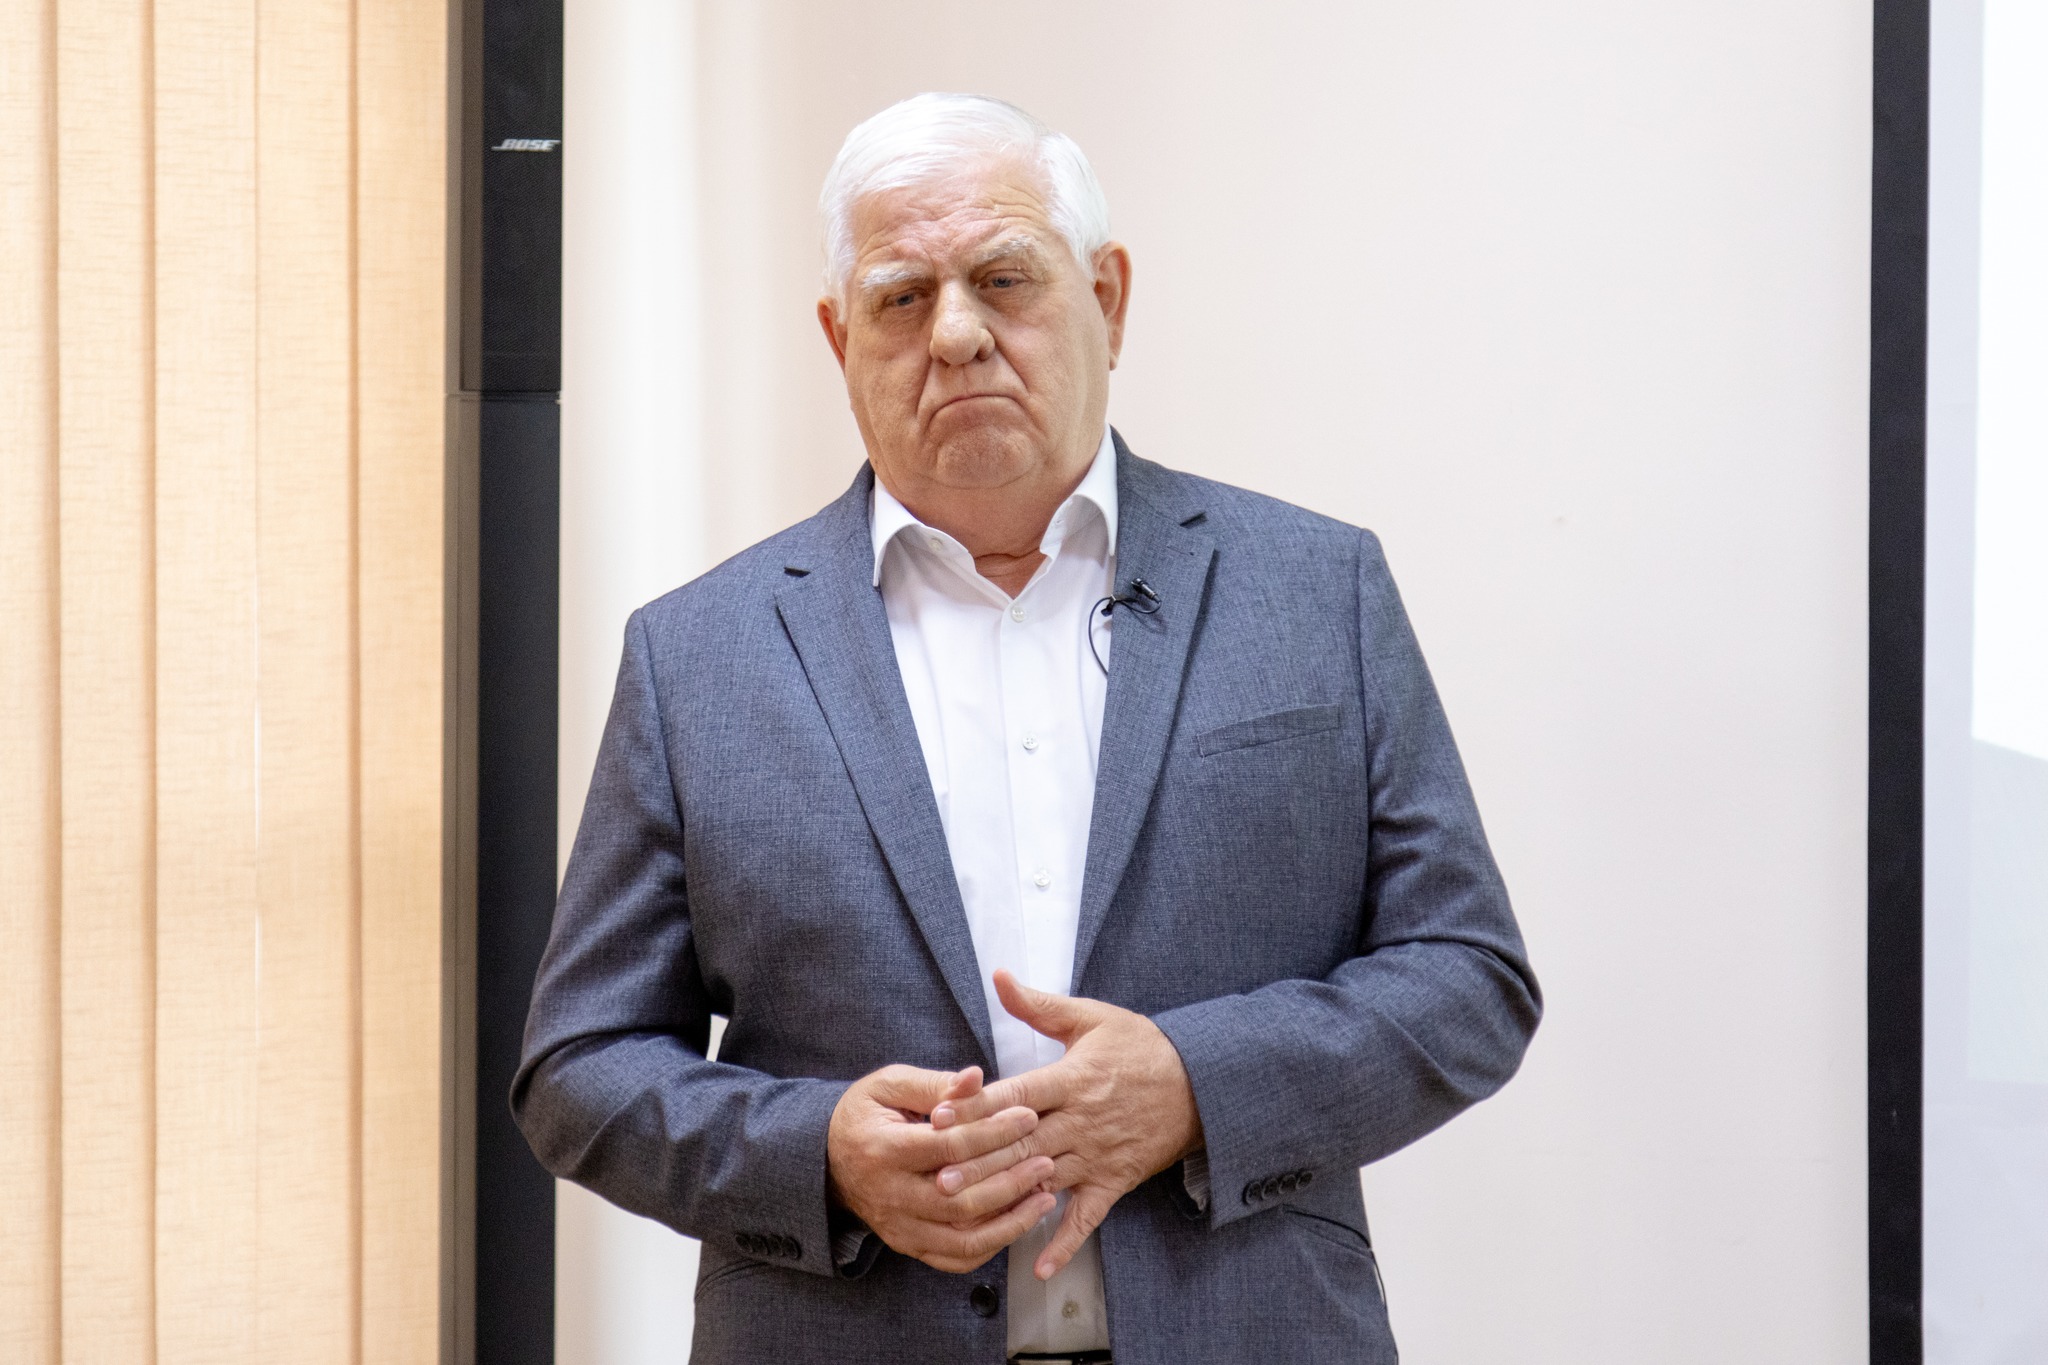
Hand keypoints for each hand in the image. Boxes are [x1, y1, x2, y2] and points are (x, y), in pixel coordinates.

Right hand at [826, 1063, 1058, 1273]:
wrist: (828, 1161)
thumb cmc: (865, 1116)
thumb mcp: (888, 1086)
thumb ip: (934, 1084)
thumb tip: (975, 1077)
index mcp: (884, 1149)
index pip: (949, 1146)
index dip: (993, 1132)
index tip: (1027, 1117)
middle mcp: (891, 1196)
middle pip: (960, 1199)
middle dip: (1010, 1180)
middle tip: (1046, 1159)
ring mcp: (899, 1228)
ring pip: (963, 1238)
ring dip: (1011, 1221)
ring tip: (1045, 1197)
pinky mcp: (909, 1246)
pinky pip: (956, 1258)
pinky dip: (992, 1245)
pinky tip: (1018, 1222)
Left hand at [931, 971, 1202, 1280]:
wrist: (1202, 1082)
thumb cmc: (1142, 1047)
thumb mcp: (1092, 1018)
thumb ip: (1040, 1005)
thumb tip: (999, 977)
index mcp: (1072, 1079)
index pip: (1016, 1094)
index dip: (977, 1105)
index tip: (940, 1116)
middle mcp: (1081, 1120)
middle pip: (1022, 1142)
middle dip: (979, 1160)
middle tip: (938, 1177)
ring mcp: (1098, 1155)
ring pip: (1044, 1178)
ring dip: (1006, 1196)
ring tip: (966, 1211)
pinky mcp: (1115, 1181)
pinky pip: (1088, 1217)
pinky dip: (1065, 1243)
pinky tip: (1039, 1266)